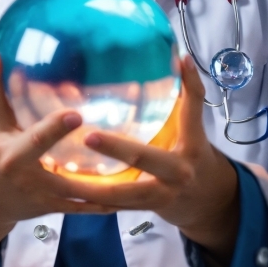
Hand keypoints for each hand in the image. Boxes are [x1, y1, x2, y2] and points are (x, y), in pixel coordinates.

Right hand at [0, 50, 113, 266]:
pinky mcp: (56, 209)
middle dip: (88, 159)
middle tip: (115, 143)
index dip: (54, 128)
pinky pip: (85, 207)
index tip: (76, 113)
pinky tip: (132, 193)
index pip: (33, 139)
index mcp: (10, 153)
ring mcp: (44, 197)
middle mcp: (28, 178)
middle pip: (62, 169)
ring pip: (80, 192)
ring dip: (108, 185)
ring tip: (138, 171)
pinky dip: (107, 202)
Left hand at [74, 56, 239, 266]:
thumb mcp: (195, 128)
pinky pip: (110, 206)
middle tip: (89, 134)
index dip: (188, 87)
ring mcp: (158, 196)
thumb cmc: (195, 154)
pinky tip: (61, 191)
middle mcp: (176, 173)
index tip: (175, 65)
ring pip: (120, 195)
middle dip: (117, 149)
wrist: (207, 203)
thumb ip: (187, 98)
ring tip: (59, 174)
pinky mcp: (139, 210)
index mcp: (191, 146)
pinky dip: (87, 199)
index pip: (190, 112)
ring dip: (90, 187)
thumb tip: (180, 56)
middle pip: (144, 159)